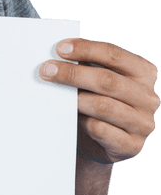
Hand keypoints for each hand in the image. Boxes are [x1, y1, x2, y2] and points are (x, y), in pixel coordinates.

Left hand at [39, 39, 158, 163]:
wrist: (99, 144)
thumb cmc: (96, 106)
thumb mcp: (96, 83)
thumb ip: (86, 67)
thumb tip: (59, 56)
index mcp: (144, 73)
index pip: (114, 55)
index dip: (86, 49)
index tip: (59, 48)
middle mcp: (148, 98)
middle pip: (107, 80)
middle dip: (73, 74)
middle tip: (46, 70)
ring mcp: (143, 123)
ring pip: (103, 106)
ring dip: (75, 99)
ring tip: (53, 95)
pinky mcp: (131, 146)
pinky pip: (100, 130)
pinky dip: (82, 122)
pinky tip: (70, 118)